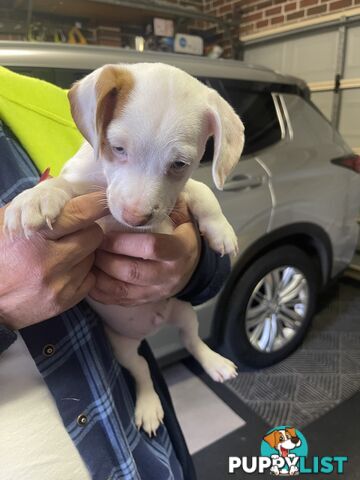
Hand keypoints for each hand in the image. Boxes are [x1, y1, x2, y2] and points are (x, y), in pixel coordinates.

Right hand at [0, 193, 106, 329]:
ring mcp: (59, 283)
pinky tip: (61, 273)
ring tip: (59, 256)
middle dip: (86, 230)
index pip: (80, 214)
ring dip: (82, 254)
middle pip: (94, 235)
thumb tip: (69, 195)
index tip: (105, 200)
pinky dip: (80, 274)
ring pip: (92, 257)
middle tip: (71, 233)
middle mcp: (51, 260)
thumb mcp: (8, 223)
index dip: (97, 204)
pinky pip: (89, 279)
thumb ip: (35, 207)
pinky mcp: (65, 301)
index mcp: (35, 234)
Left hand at [90, 200, 200, 305]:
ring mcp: (157, 292)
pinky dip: (98, 290)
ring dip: (99, 274)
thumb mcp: (182, 211)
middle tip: (87, 243)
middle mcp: (171, 275)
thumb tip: (136, 188)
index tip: (104, 231)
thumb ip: (163, 202)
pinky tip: (88, 275)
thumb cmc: (181, 229)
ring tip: (85, 258)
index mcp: (181, 249)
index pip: (153, 247)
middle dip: (105, 257)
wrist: (192, 263)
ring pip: (121, 289)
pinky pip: (117, 300)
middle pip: (132, 271)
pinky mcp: (144, 301)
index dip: (124, 241)